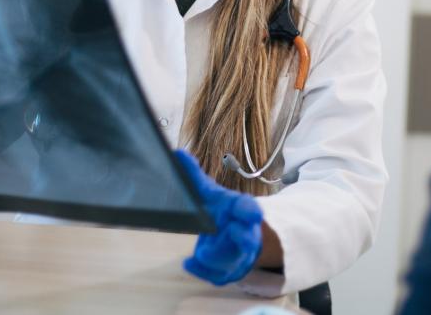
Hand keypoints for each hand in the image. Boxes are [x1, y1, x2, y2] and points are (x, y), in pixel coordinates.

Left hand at [174, 149, 263, 285]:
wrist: (238, 236)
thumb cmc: (223, 212)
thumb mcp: (210, 194)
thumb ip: (194, 177)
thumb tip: (177, 155)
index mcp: (241, 210)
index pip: (248, 209)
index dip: (249, 211)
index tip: (252, 214)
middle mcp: (245, 234)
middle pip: (247, 239)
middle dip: (242, 237)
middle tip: (232, 230)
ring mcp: (240, 256)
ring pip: (231, 260)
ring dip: (216, 256)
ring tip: (202, 252)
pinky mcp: (231, 272)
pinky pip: (218, 275)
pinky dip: (203, 270)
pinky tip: (189, 263)